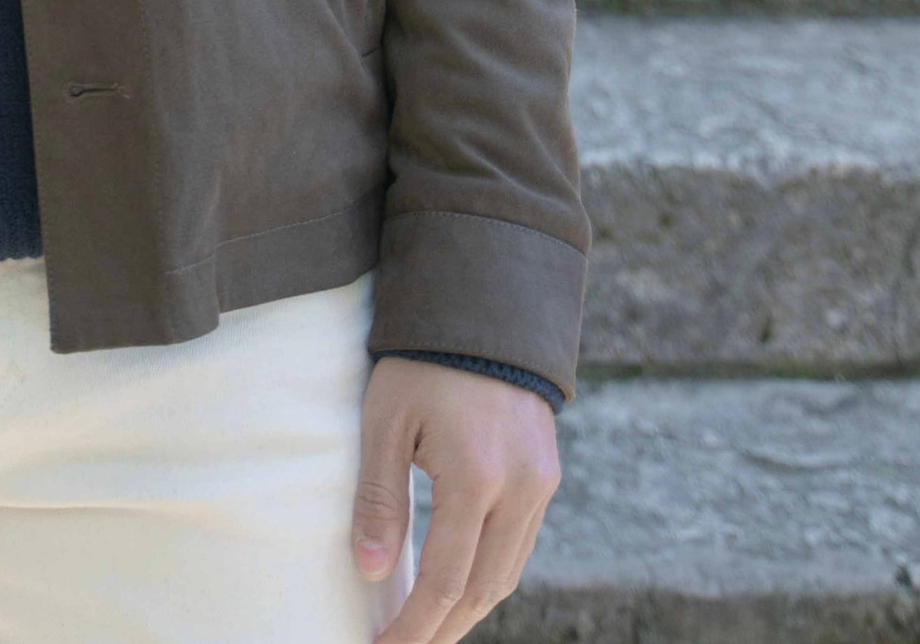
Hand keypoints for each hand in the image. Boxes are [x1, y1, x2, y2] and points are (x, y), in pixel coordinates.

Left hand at [352, 361, 558, 641]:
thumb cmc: (421, 360)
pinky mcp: (547, 476)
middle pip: (481, 590)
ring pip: (506, 575)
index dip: (414, 627)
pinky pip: (518, 547)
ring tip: (428, 632)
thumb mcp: (385, 419)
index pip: (444, 581)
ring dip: (467, 611)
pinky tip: (459, 588)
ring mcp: (541, 484)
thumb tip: (372, 574)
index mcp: (475, 475)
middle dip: (442, 632)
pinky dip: (488, 577)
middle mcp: (520, 489)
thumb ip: (380, 498)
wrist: (483, 307)